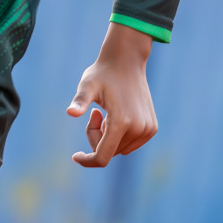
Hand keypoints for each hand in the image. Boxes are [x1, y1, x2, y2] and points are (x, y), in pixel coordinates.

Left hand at [66, 22, 158, 167]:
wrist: (126, 62)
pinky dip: (119, 134)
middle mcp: (138, 129)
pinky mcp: (152, 128)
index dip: (88, 160)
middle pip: (109, 151)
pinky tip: (116, 114)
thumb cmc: (102, 74)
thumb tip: (70, 112)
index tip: (75, 156)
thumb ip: (80, 101)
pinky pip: (129, 144)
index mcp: (121, 122)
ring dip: (108, 136)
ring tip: (104, 112)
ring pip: (119, 148)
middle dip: (96, 137)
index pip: (103, 157)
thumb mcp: (87, 85)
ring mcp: (147, 130)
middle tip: (94, 114)